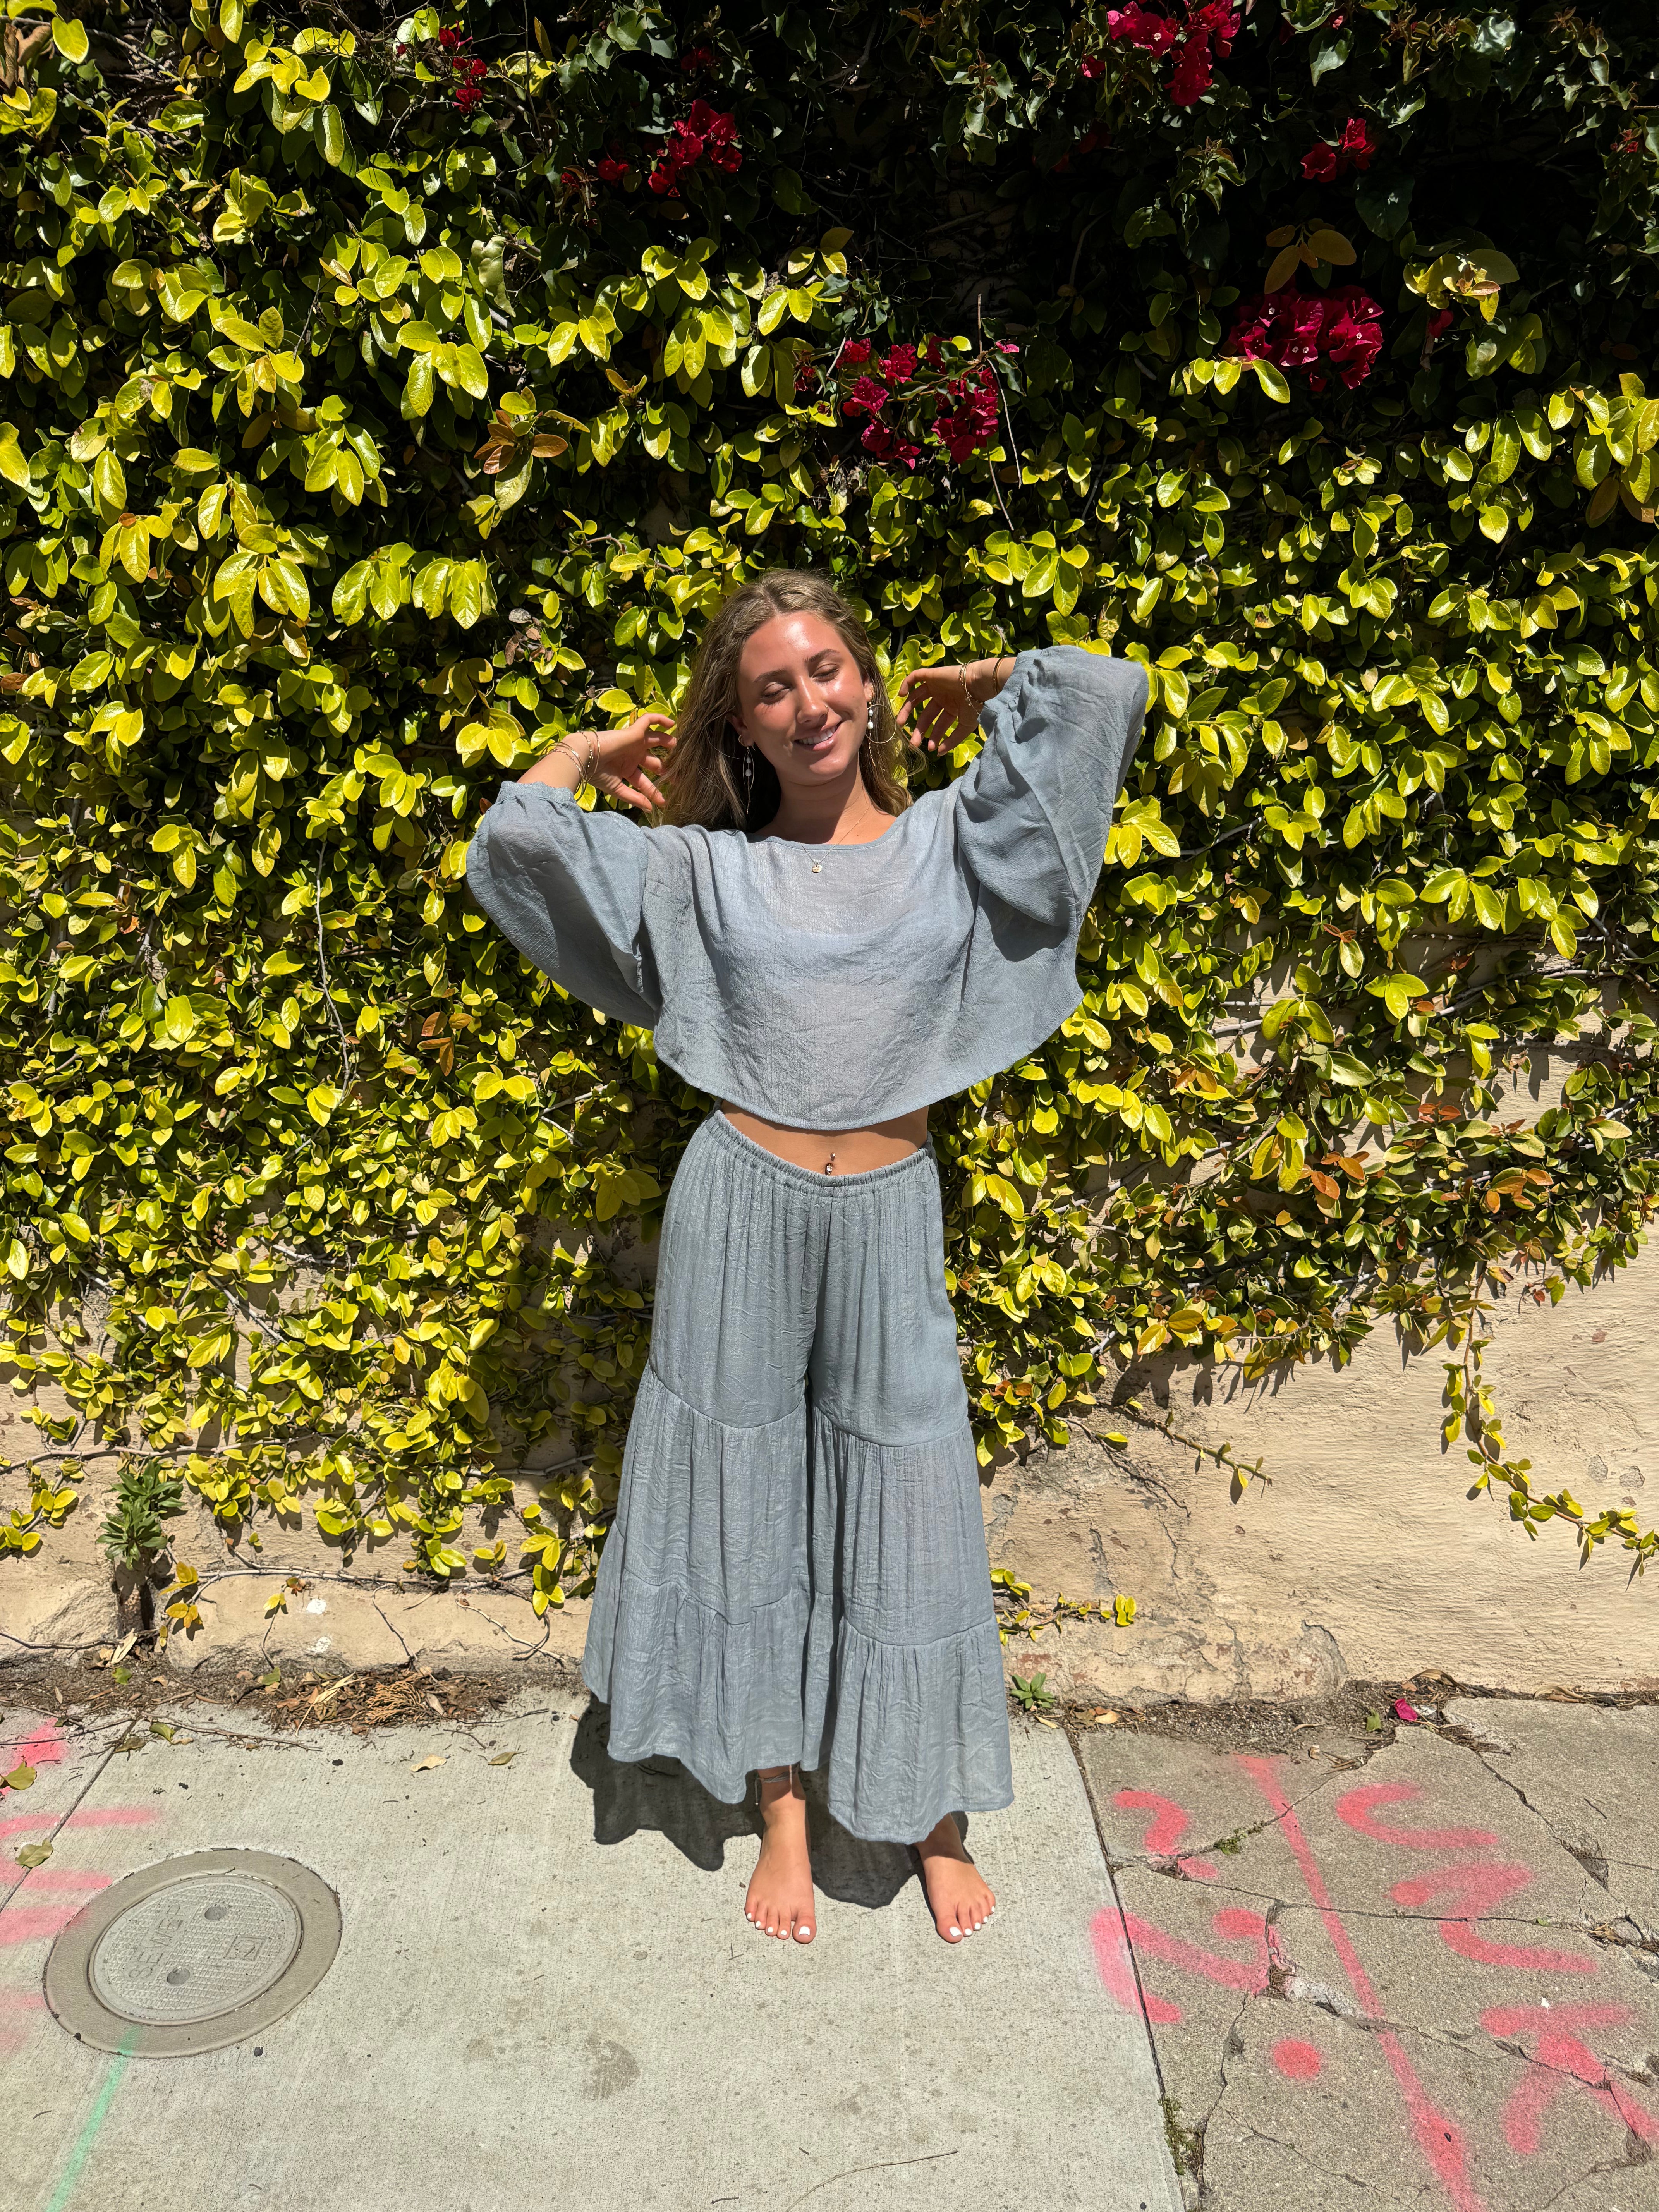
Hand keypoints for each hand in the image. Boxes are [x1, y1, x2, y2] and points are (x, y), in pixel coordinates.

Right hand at [590, 710, 675, 810]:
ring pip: (654, 740)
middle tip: (679, 775)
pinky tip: (672, 722)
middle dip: (666, 768)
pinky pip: (648, 721)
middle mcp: (632, 756)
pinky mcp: (633, 732)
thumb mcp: (617, 789)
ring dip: (667, 742)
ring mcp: (633, 743)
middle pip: (654, 761)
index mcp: (627, 770)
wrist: (585, 757)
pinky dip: (660, 719)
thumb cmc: (597, 773)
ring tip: (678, 745)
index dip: (654, 792)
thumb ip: (634, 798)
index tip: (664, 802)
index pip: (645, 782)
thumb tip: (649, 809)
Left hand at [895, 657, 1012, 753]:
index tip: (930, 748)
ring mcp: (936, 686)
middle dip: (920, 730)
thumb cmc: (976, 705)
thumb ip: (953, 739)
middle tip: (913, 743)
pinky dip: (906, 684)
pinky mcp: (932, 675)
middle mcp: (943, 697)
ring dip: (907, 710)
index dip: (934, 737)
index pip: (939, 724)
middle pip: (926, 715)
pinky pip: (916, 677)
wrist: (979, 684)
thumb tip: (939, 754)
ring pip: (916, 698)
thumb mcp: (966, 726)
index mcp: (952, 708)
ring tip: (900, 724)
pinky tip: (901, 695)